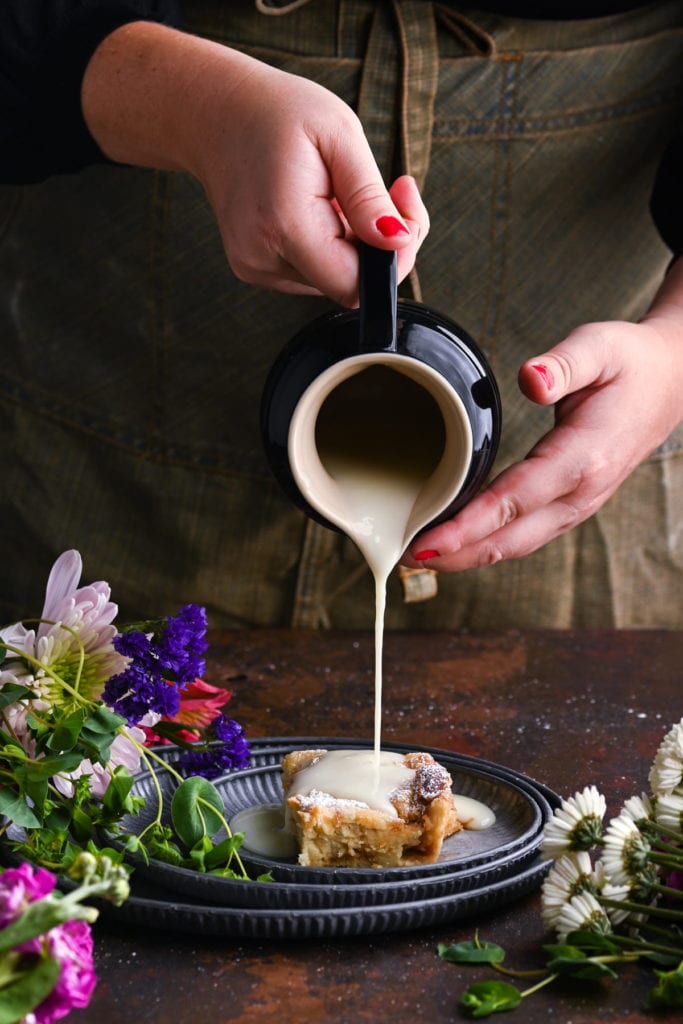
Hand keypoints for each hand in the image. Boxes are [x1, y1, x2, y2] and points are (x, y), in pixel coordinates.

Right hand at [82, 22, 428, 305]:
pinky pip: (314, 272)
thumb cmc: (277, 114)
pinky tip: (322, 209)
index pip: (354, 284)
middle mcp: (263, 258)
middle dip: (379, 247)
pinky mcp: (256, 268)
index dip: (391, 260)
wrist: (214, 113)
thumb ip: (368, 196)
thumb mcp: (338, 135)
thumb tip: (397, 241)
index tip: (404, 214)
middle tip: (387, 192)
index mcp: (284, 226)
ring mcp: (256, 268)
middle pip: (348, 285)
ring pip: (334, 280)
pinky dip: (332, 246)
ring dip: (355, 245)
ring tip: (342, 195)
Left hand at [404, 275, 682, 570]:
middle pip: (509, 539)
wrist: (670, 383)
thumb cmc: (630, 365)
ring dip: (467, 556)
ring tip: (419, 556)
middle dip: (456, 554)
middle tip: (404, 556)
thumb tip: (531, 379)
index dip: (468, 526)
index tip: (428, 540)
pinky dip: (486, 546)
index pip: (514, 501)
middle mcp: (580, 493)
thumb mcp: (600, 347)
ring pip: (516, 546)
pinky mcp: (569, 507)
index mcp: (583, 458)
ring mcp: (577, 506)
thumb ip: (564, 364)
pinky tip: (457, 544)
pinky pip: (523, 536)